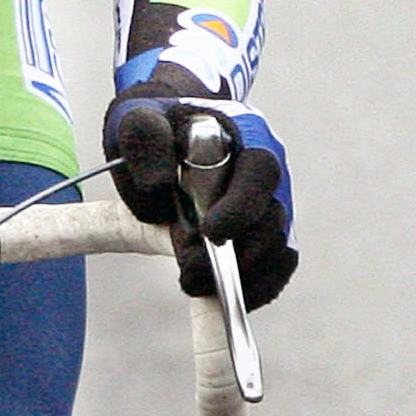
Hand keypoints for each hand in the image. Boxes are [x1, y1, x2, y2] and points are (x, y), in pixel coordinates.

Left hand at [104, 93, 297, 307]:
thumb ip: (145, 140)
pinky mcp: (266, 233)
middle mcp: (268, 169)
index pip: (261, 170)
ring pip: (278, 250)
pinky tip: (221, 296)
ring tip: (193, 280)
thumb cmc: (157, 123)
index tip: (209, 233)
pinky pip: (276, 268)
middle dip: (235, 255)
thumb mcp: (138, 119)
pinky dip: (254, 288)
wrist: (169, 130)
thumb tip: (159, 184)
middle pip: (273, 220)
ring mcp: (272, 202)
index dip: (242, 207)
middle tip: (188, 270)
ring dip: (241, 277)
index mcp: (246, 133)